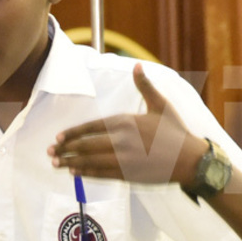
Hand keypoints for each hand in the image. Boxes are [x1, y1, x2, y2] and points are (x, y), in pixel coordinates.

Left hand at [49, 64, 205, 185]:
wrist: (191, 160)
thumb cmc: (176, 131)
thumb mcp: (161, 104)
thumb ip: (145, 86)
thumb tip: (137, 65)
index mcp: (127, 122)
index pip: (93, 127)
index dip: (74, 133)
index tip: (59, 137)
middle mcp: (123, 141)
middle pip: (87, 145)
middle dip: (66, 149)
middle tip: (50, 152)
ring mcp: (125, 160)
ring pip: (92, 161)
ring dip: (71, 162)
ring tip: (56, 164)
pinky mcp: (129, 175)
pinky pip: (102, 174)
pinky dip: (87, 173)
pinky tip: (75, 172)